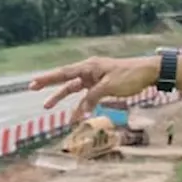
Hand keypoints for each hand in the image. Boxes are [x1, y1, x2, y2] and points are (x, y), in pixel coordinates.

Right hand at [29, 56, 158, 120]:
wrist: (149, 73)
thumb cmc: (129, 76)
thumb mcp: (109, 87)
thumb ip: (92, 97)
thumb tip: (80, 112)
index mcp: (89, 67)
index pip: (64, 73)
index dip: (48, 79)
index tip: (34, 83)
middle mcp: (89, 71)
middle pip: (65, 78)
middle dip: (49, 85)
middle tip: (32, 88)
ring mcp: (96, 78)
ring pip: (75, 88)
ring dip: (62, 97)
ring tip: (47, 107)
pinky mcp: (103, 85)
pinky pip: (87, 95)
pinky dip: (82, 104)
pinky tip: (77, 114)